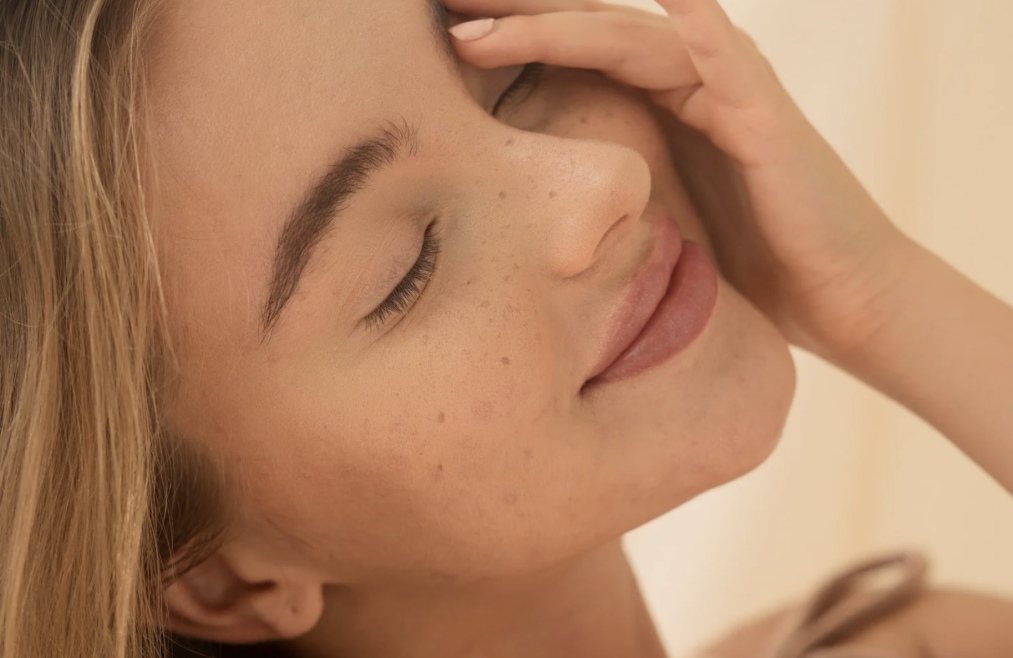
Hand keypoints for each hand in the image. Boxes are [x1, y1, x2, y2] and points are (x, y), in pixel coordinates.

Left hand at [445, 0, 915, 359]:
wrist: (837, 297)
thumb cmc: (744, 261)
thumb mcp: (653, 219)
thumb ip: (603, 191)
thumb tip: (525, 213)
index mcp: (652, 103)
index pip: (569, 53)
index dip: (504, 37)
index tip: (434, 35)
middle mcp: (685, 82)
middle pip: (588, 29)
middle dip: (514, 12)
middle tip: (436, 3)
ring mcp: (727, 91)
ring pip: (631, 40)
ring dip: (558, 23)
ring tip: (485, 13)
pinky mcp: (764, 119)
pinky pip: (723, 62)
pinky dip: (692, 26)